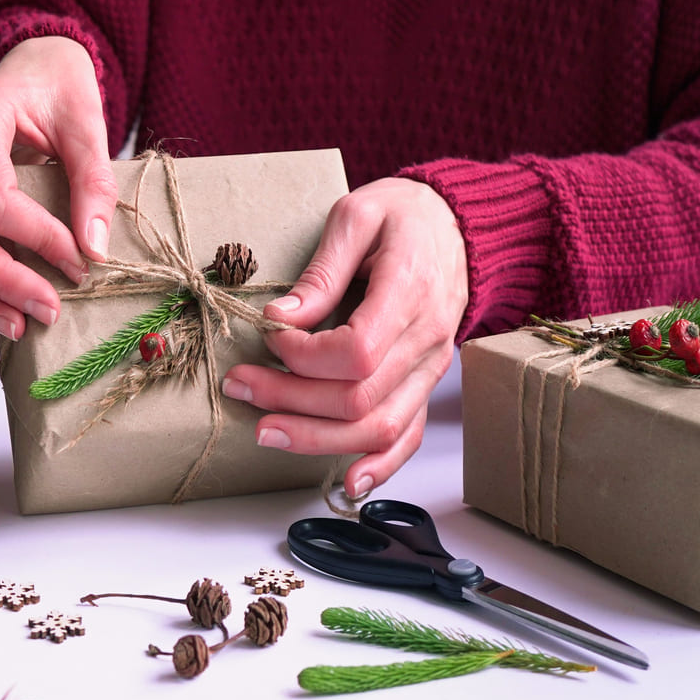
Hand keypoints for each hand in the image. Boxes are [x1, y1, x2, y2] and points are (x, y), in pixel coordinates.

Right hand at [0, 36, 118, 339]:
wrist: (33, 67)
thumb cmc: (58, 89)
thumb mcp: (88, 122)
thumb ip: (93, 182)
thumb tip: (94, 248)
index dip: (37, 239)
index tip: (81, 263)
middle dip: (1, 280)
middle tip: (50, 310)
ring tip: (21, 326)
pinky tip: (3, 310)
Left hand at [220, 178, 467, 496]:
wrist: (460, 225)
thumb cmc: (405, 215)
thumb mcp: (357, 216)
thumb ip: (320, 272)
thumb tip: (279, 319)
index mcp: (410, 292)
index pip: (357, 352)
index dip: (304, 357)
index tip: (270, 336)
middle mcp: (426, 339)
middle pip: (359, 398)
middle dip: (290, 400)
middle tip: (240, 386)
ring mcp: (429, 367)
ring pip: (380, 427)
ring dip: (317, 439)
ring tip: (265, 430)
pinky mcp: (424, 382)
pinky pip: (408, 435)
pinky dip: (380, 466)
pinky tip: (348, 483)